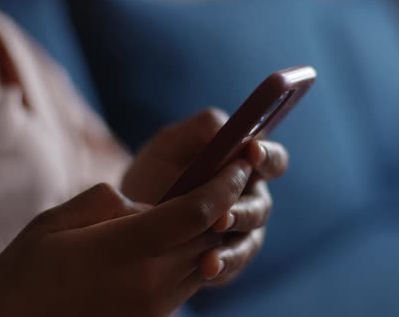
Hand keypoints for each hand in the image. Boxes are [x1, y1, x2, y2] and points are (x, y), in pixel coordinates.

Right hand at [0, 161, 251, 316]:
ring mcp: (155, 306)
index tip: (238, 162)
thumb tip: (142, 204)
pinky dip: (196, 255)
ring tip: (213, 203)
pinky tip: (183, 239)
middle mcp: (151, 281)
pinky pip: (189, 282)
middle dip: (227, 203)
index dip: (224, 184)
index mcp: (126, 249)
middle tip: (233, 175)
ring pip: (203, 259)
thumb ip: (105, 203)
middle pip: (209, 235)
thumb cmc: (22, 278)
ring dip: (213, 230)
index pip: (197, 211)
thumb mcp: (52, 224)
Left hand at [122, 108, 288, 285]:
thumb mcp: (171, 142)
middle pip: (262, 206)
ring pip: (249, 242)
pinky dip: (220, 268)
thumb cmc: (156, 170)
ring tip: (210, 256)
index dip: (267, 156)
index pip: (273, 160)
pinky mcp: (225, 262)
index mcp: (245, 167)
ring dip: (233, 249)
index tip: (250, 153)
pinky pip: (231, 268)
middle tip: (220, 217)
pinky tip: (206, 269)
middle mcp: (249, 201)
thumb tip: (228, 132)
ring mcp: (239, 234)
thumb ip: (202, 129)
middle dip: (243, 211)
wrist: (125, 213)